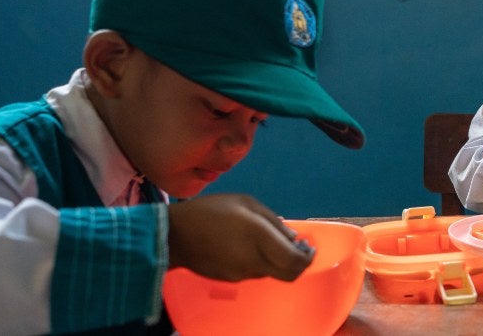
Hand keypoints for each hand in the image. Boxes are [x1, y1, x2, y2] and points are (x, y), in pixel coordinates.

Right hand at [168, 194, 314, 281]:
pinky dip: (260, 262)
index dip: (308, 257)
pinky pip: (254, 273)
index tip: (308, 247)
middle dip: (298, 263)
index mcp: (259, 237)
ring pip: (272, 273)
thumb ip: (273, 220)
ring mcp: (242, 273)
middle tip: (296, 249)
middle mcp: (254, 259)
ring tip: (267, 242)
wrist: (173, 236)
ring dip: (277, 261)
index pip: (295, 260)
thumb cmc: (210, 211)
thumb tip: (293, 237)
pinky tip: (248, 247)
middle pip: (288, 274)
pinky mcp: (231, 280)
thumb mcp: (245, 202)